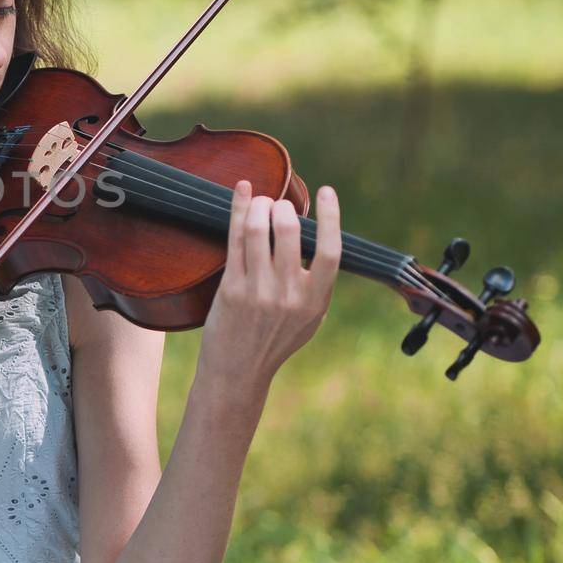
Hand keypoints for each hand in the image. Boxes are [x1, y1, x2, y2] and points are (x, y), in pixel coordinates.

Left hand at [196, 181, 340, 396]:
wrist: (239, 370)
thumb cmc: (275, 339)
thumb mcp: (308, 317)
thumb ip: (316, 282)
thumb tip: (317, 236)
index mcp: (315, 300)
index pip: (330, 251)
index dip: (331, 217)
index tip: (328, 191)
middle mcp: (289, 294)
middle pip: (290, 232)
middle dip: (284, 207)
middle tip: (279, 204)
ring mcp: (258, 291)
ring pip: (259, 231)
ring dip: (259, 205)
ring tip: (260, 202)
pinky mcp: (231, 288)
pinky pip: (236, 239)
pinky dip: (238, 210)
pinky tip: (242, 192)